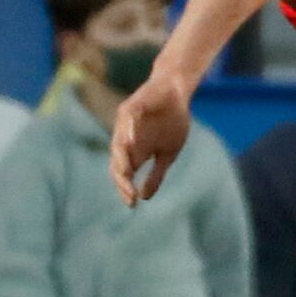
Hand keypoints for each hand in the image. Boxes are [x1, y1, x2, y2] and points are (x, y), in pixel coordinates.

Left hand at [109, 73, 192, 207]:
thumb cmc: (173, 121)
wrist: (178, 93)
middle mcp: (125, 139)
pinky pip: (127, 121)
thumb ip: (156, 175)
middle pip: (117, 163)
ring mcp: (126, 123)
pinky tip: (130, 143)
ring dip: (121, 160)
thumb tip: (144, 198)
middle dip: (122, 181)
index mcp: (134, 152)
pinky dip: (128, 131)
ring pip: (118, 144)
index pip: (122, 174)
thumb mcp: (167, 154)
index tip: (133, 204)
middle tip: (130, 195)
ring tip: (126, 176)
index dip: (125, 189)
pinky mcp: (131, 107)